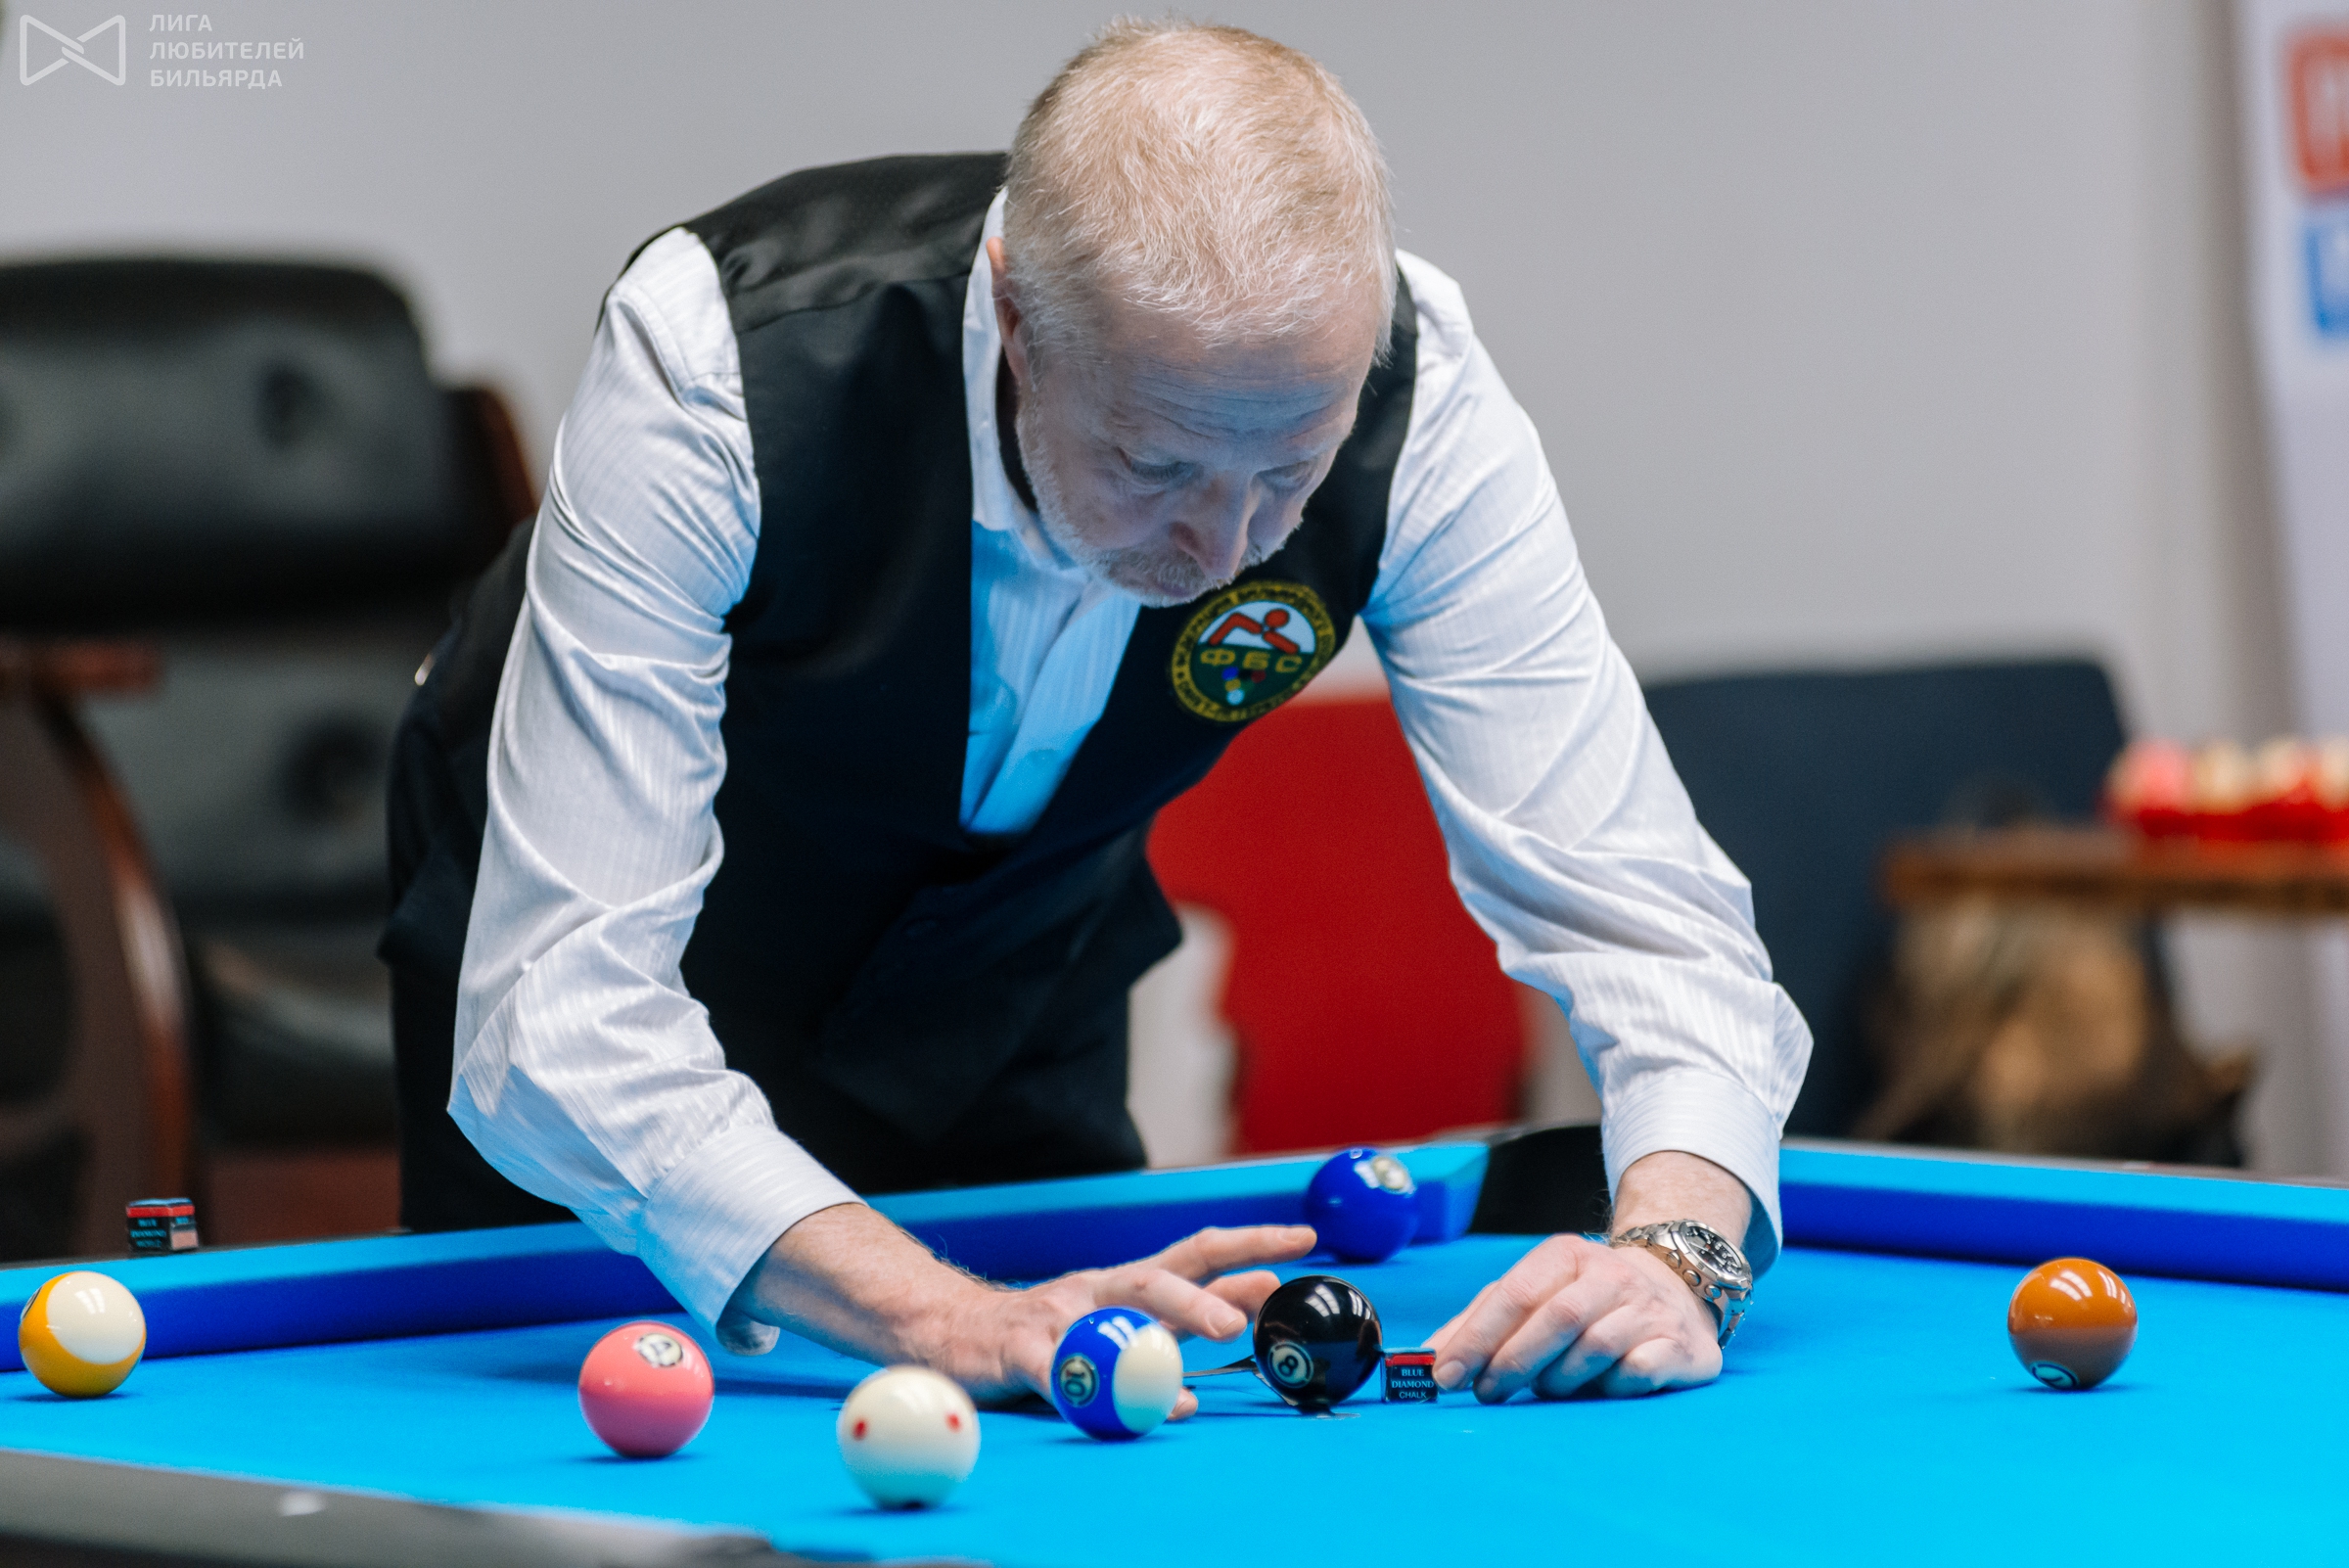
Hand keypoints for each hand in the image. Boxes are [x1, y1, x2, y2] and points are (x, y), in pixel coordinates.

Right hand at [928, 1225, 1314, 1417]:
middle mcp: (1100, 1289)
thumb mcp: (1121, 1324)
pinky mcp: (1021, 1349)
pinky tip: (1104, 1415)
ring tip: (1182, 1393)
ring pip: (1107, 1329)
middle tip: (1237, 1327)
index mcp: (1130, 1282)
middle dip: (1202, 1301)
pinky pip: (1058, 1376)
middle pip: (1160, 1282)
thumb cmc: (1051, 1333)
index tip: (1304, 1240)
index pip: (1200, 1250)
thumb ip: (1177, 1327)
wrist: (956, 1330)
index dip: (1251, 1242)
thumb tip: (1246, 1318)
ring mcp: (1059, 1316)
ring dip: (1144, 1358)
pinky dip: (1084, 1397)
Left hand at [1425, 1148, 1752, 1400]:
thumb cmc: (1584, 1298)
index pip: (1514, 1294)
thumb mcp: (1531, 1294)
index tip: (1446, 1375)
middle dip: (1512, 1362)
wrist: (1675, 1288)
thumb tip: (1426, 1356)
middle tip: (1486, 1393)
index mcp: (1565, 1255)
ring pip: (1595, 1347)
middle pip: (1555, 1319)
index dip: (1476, 1337)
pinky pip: (1639, 1370)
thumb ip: (1479, 1322)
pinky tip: (1599, 1388)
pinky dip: (1611, 1385)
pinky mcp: (1679, 1345)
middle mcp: (1610, 1275)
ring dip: (1559, 1378)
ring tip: (1545, 1389)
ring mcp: (1648, 1309)